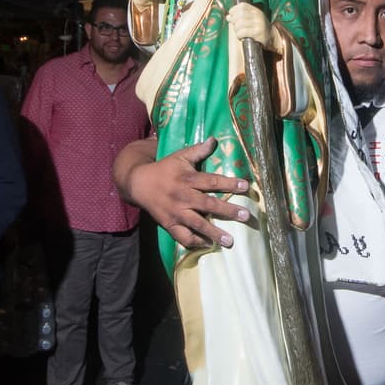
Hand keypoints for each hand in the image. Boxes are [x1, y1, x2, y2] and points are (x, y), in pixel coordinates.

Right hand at [120, 136, 249, 248]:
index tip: (246, 186)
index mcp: (187, 179)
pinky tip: (208, 245)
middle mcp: (183, 196)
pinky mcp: (169, 224)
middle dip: (227, 211)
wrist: (138, 183)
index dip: (229, 183)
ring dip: (214, 233)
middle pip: (208, 204)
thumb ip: (198, 150)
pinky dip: (194, 242)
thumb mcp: (180, 156)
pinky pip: (182, 236)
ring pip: (196, 224)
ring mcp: (176, 212)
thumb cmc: (164, 168)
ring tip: (230, 241)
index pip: (211, 181)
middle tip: (246, 216)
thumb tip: (214, 139)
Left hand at [226, 2, 275, 50]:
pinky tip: (241, 37)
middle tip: (235, 27)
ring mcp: (259, 24)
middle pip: (240, 15)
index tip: (231, 17)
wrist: (271, 39)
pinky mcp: (258, 33)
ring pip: (240, 24)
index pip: (242, 6)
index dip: (234, 10)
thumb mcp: (251, 20)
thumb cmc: (258, 29)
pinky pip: (242, 32)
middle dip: (234, 21)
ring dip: (236, 30)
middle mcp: (258, 15)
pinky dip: (239, 35)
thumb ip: (239, 17)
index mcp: (256, 10)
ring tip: (239, 33)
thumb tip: (228, 17)